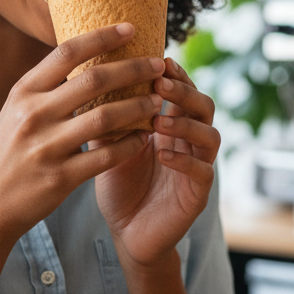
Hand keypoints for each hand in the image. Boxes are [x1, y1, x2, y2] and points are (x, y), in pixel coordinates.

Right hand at [0, 23, 164, 246]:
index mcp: (24, 92)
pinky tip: (144, 138)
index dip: (102, 37)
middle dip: (133, 69)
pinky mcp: (60, 178)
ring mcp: (46, 148)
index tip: (130, 28)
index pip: (67, 52)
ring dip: (138, 107)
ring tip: (157, 101)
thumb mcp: (17, 110)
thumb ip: (48, 85)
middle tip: (158, 65)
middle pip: (93, 80)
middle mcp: (33, 115)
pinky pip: (106, 156)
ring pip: (105, 117)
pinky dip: (130, 145)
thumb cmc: (10, 150)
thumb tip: (89, 52)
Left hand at [94, 58, 219, 270]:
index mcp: (172, 125)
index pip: (183, 91)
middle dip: (184, 92)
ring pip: (210, 136)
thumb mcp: (109, 145)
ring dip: (186, 124)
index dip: (175, 74)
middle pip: (204, 106)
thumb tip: (83, 77)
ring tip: (159, 120)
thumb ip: (107, 115)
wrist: (127, 234)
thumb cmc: (120, 186)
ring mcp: (198, 167)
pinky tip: (163, 154)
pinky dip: (184, 160)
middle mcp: (190, 142)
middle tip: (160, 83)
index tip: (158, 59)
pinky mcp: (197, 195)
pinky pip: (202, 172)